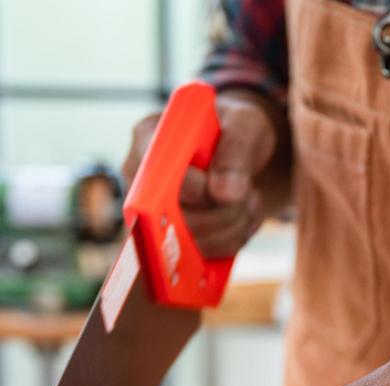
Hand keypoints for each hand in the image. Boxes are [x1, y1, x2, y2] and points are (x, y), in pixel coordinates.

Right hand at [123, 91, 280, 258]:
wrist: (237, 151)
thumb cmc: (235, 129)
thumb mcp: (245, 126)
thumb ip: (236, 152)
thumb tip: (225, 193)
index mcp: (147, 136)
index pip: (156, 174)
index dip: (194, 190)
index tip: (224, 188)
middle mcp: (140, 177)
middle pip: (172, 216)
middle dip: (223, 213)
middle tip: (249, 194)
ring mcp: (151, 211)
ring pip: (189, 243)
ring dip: (232, 228)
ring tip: (249, 201)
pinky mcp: (169, 237)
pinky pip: (199, 256)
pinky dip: (231, 242)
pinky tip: (242, 218)